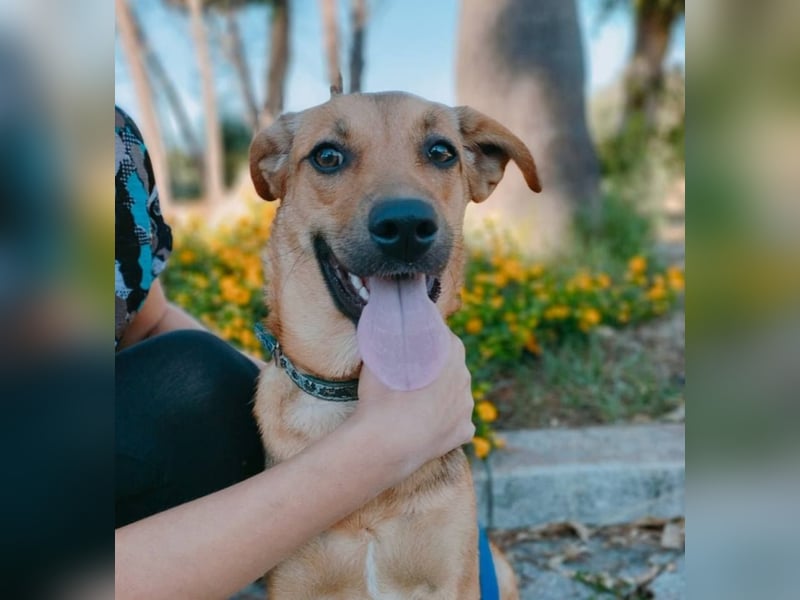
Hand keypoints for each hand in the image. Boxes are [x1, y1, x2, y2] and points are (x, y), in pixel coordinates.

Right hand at [353, 331, 474, 482]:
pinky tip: (430, 424)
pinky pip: (458, 422)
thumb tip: (382, 331)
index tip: (420, 342)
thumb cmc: (380, 401)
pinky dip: (447, 422)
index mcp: (450, 358)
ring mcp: (466, 409)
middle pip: (455, 367)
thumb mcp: (377, 362)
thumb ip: (386, 344)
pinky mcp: (464, 432)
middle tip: (416, 372)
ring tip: (421, 401)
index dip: (434, 339)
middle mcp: (464, 381)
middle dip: (439, 367)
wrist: (385, 446)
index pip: (448, 339)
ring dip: (444, 395)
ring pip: (457, 396)